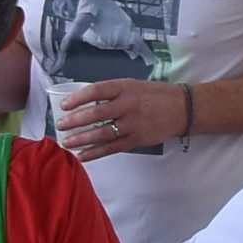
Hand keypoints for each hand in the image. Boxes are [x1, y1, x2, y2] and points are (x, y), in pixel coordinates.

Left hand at [55, 78, 189, 155]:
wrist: (182, 108)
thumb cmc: (154, 95)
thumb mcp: (133, 86)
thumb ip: (112, 93)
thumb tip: (84, 103)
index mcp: (125, 87)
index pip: (96, 91)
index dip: (77, 99)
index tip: (63, 106)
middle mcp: (128, 105)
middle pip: (96, 114)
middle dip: (75, 121)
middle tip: (60, 126)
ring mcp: (133, 124)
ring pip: (102, 134)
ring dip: (82, 139)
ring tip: (66, 143)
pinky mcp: (137, 140)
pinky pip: (112, 148)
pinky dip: (95, 153)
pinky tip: (82, 156)